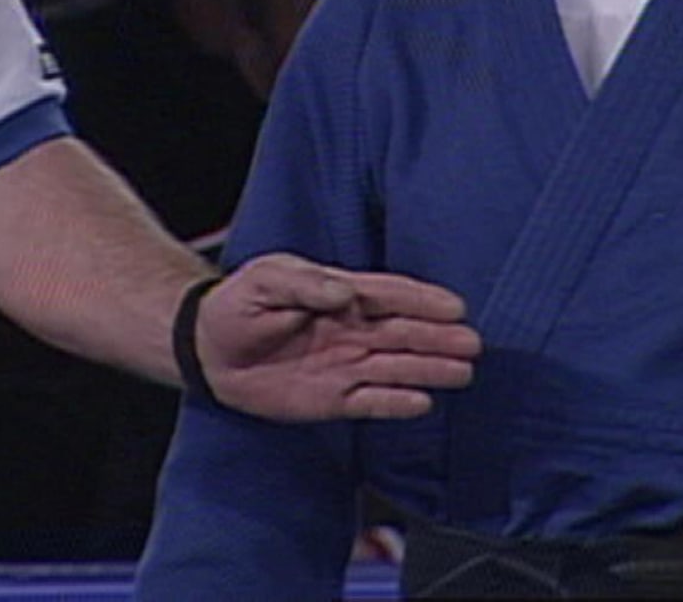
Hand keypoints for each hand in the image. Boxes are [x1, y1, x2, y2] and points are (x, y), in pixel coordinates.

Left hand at [194, 254, 481, 421]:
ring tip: (464, 372)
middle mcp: (353, 330)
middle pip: (404, 334)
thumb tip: (346, 293)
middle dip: (439, 338)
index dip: (424, 300)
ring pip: (396, 367)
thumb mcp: (267, 279)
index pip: (392, 296)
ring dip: (430, 369)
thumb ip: (307, 283)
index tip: (456, 307)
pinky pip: (369, 401)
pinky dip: (396, 403)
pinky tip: (423, 402)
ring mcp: (345, 365)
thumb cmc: (240, 303)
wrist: (208, 348)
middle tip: (473, 344)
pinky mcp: (331, 399)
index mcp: (343, 295)